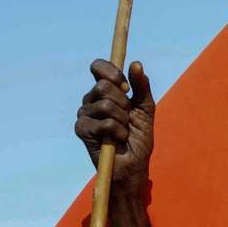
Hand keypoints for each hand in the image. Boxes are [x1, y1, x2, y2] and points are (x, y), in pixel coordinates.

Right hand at [75, 59, 154, 189]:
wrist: (134, 163)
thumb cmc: (139, 135)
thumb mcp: (145, 107)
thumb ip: (141, 86)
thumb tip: (136, 63)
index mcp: (104, 91)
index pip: (98, 67)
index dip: (111, 71)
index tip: (125, 85)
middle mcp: (91, 100)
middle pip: (103, 85)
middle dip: (124, 102)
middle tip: (128, 116)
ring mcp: (84, 114)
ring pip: (106, 104)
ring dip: (123, 119)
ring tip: (124, 130)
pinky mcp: (81, 129)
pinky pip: (105, 123)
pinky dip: (118, 132)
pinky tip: (117, 139)